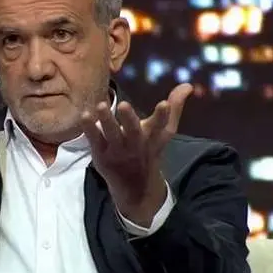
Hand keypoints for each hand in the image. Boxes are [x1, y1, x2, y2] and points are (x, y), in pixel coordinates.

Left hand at [81, 83, 193, 225]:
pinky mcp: (101, 154)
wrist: (135, 187)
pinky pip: (94, 140)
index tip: (164, 104)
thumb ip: (175, 108)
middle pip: (133, 132)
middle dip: (128, 119)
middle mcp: (135, 144)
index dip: (163, 115)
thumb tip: (188, 85)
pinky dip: (89, 129)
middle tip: (123, 104)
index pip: (161, 126)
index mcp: (152, 137)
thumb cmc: (148, 150)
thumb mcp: (163, 133)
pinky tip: (84, 115)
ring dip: (106, 121)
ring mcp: (117, 150)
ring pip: (112, 135)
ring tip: (101, 105)